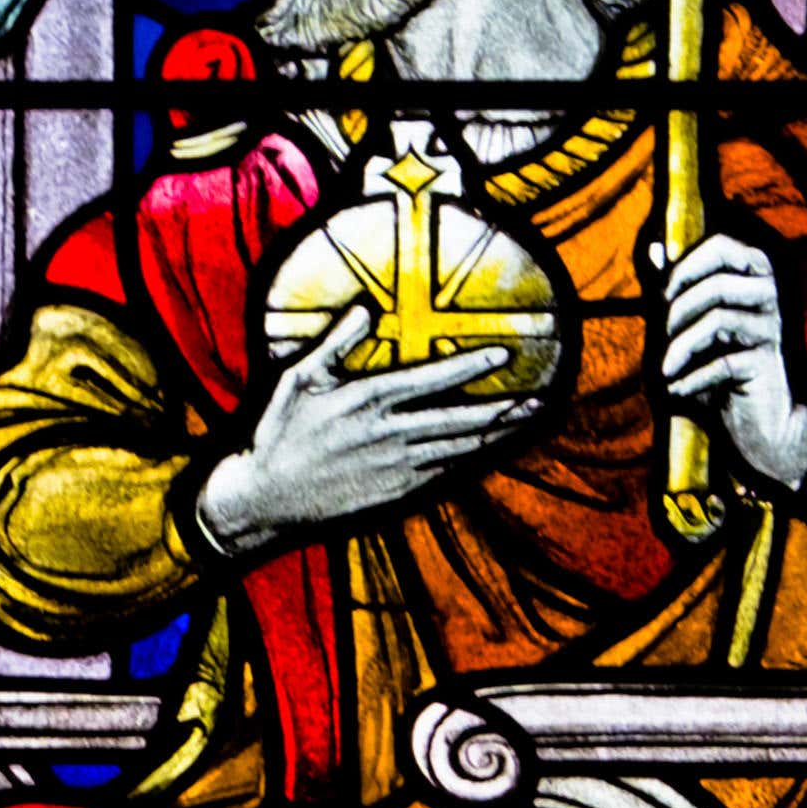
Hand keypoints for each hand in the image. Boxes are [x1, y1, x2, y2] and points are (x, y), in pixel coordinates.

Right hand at [194, 302, 548, 554]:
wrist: (266, 498)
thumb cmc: (279, 432)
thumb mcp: (298, 379)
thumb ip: (336, 343)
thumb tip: (366, 310)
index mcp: (367, 401)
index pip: (430, 379)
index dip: (469, 366)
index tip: (503, 355)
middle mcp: (389, 434)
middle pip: (459, 419)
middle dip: (503, 407)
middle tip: (540, 397)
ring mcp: (396, 467)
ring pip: (458, 447)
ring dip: (495, 433)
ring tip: (527, 419)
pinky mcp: (396, 491)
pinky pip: (444, 472)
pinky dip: (471, 459)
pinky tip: (489, 449)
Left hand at [651, 228, 806, 495]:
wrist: (753, 419)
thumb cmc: (718, 363)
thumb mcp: (691, 323)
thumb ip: (675, 286)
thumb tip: (654, 248)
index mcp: (753, 274)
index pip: (722, 246)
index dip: (686, 265)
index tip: (662, 294)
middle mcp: (770, 295)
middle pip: (718, 284)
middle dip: (679, 310)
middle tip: (662, 336)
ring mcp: (772, 329)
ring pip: (719, 320)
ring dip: (681, 346)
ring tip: (665, 369)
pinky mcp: (768, 363)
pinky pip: (723, 362)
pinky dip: (692, 378)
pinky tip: (677, 389)